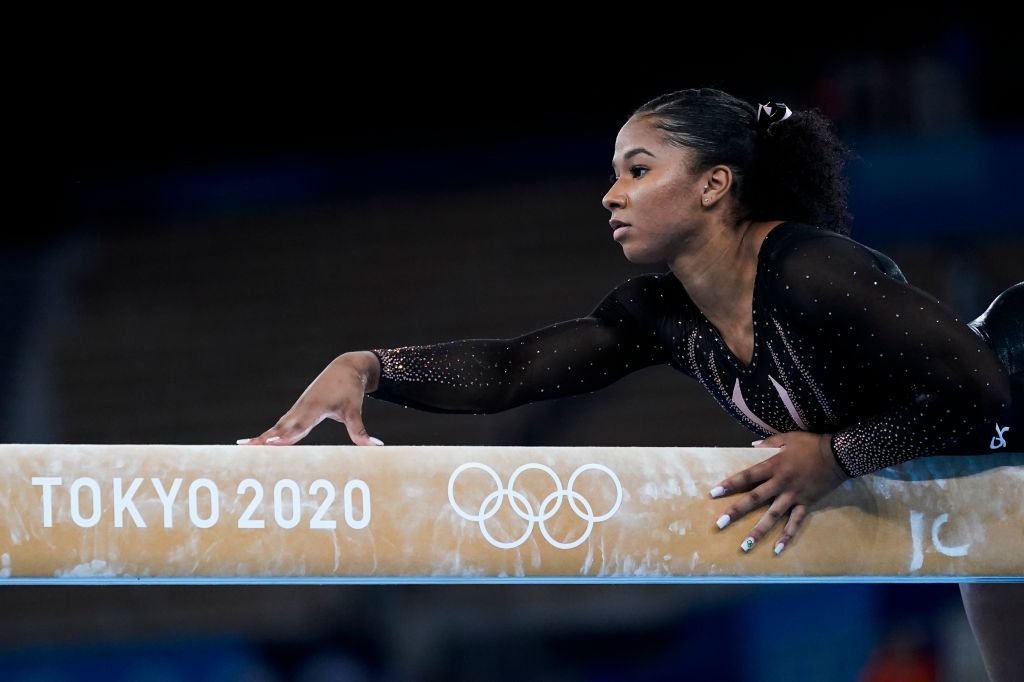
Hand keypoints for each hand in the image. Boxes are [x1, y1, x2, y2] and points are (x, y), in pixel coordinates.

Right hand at [236, 352, 383, 446]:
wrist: (346, 368)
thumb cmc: (350, 389)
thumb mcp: (355, 410)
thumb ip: (360, 431)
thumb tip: (376, 446)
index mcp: (315, 408)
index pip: (298, 425)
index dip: (284, 435)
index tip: (271, 443)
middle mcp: (302, 409)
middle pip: (281, 428)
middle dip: (265, 440)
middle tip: (248, 450)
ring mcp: (297, 410)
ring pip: (277, 427)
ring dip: (261, 438)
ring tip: (243, 449)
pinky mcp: (297, 412)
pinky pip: (279, 426)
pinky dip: (267, 435)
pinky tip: (254, 444)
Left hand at [708, 431, 848, 554]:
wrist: (838, 455)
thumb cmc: (811, 444)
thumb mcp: (787, 437)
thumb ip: (768, 443)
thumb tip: (752, 446)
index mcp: (773, 466)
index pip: (746, 477)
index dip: (730, 485)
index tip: (713, 494)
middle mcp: (780, 483)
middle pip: (754, 499)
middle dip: (736, 512)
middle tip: (719, 524)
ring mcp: (793, 496)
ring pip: (772, 516)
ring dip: (758, 531)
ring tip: (745, 546)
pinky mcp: (806, 504)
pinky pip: (795, 523)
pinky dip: (787, 536)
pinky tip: (777, 549)